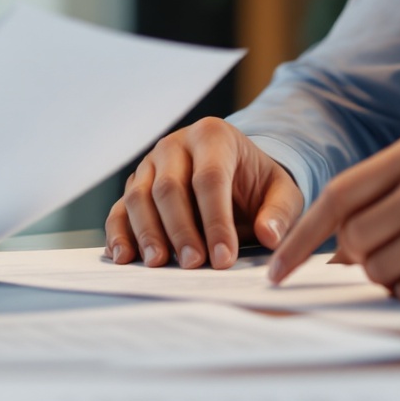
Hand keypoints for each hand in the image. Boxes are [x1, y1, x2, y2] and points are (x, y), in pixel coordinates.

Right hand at [105, 117, 304, 269]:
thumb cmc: (257, 184)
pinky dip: (118, 234)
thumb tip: (270, 236)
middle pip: (168, 187)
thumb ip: (279, 212)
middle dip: (180, 230)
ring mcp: (149, 165)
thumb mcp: (281, 192)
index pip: (209, 178)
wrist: (234, 173)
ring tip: (159, 263)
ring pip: (138, 198)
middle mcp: (174, 145)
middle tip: (193, 264)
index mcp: (213, 136)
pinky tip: (124, 257)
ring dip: (147, 233)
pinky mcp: (134, 187)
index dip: (216, 221)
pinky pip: (119, 210)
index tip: (224, 258)